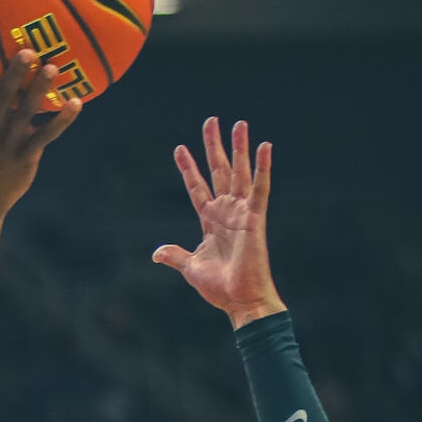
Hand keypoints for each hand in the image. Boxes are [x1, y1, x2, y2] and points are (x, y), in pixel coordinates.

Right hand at [0, 41, 80, 218]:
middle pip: (4, 96)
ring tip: (53, 67)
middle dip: (14, 73)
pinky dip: (63, 121)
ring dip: (40, 90)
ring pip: (28, 112)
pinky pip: (47, 135)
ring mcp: (10, 142)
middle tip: (27, 51)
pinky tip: (76, 103)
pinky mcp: (27, 156)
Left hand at [153, 116, 284, 328]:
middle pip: (218, 171)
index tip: (179, 148)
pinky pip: (260, 188)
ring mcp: (241, 212)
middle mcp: (226, 211)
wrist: (239, 300)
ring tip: (239, 123)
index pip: (197, 187)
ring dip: (239, 148)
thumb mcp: (191, 268)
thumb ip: (176, 256)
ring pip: (239, 172)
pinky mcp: (255, 218)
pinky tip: (265, 146)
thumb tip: (156, 253)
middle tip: (211, 120)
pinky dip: (263, 167)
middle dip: (214, 146)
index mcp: (210, 221)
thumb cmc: (219, 288)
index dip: (188, 168)